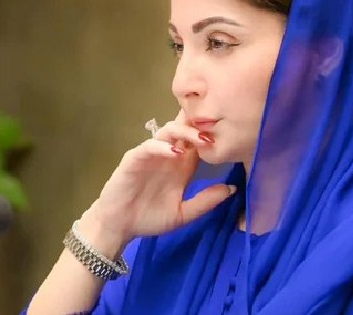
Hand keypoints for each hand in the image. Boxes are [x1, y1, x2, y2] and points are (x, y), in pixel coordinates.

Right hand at [84, 110, 235, 245]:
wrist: (120, 227)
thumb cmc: (149, 218)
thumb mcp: (183, 214)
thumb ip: (205, 202)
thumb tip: (232, 189)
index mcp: (182, 166)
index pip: (200, 142)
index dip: (214, 136)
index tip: (232, 135)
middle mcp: (168, 155)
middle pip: (186, 129)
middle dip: (201, 126)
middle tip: (219, 130)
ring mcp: (151, 154)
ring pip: (169, 131)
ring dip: (186, 132)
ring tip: (202, 140)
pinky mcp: (135, 158)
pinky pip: (149, 145)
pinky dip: (162, 146)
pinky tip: (176, 152)